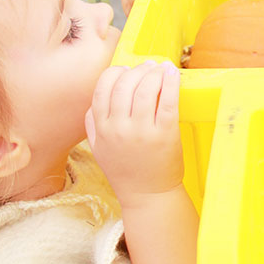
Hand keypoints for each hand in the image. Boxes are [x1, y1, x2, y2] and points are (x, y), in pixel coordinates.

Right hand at [85, 60, 182, 206]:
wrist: (148, 196)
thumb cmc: (125, 172)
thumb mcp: (99, 149)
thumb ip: (92, 125)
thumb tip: (94, 101)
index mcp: (102, 129)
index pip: (102, 89)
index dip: (114, 73)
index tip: (125, 70)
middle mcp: (119, 129)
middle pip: (125, 84)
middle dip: (137, 70)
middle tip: (148, 67)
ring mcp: (142, 131)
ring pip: (145, 89)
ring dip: (153, 73)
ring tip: (160, 69)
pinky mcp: (165, 134)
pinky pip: (167, 100)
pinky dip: (170, 82)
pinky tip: (172, 73)